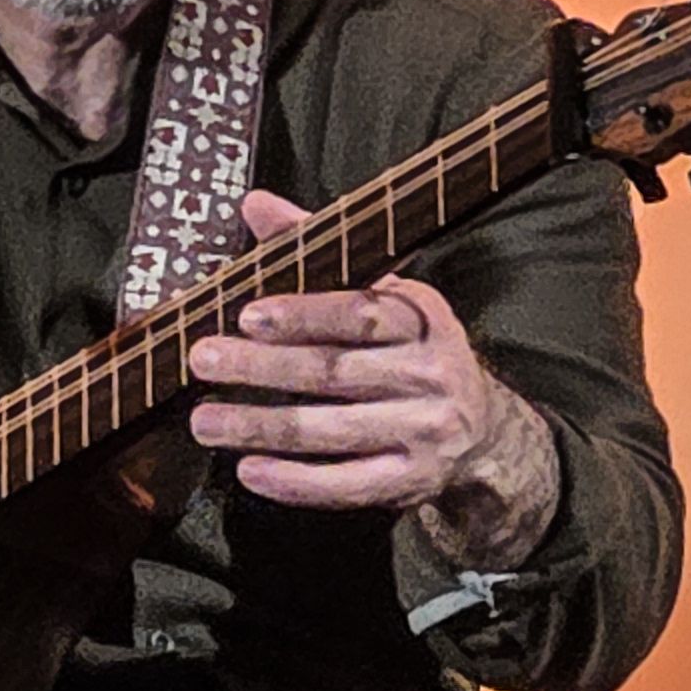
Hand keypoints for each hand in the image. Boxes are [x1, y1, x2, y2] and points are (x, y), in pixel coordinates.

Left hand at [185, 190, 561, 567]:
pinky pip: (346, 486)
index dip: (304, 314)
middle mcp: (429, 374)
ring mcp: (423, 432)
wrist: (486, 433)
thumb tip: (256, 204)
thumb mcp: (384, 295)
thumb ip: (317, 252)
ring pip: (331, 431)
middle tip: (204, 359)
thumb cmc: (414, 353)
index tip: (248, 315)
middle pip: (336, 372)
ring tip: (206, 421)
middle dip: (262, 367)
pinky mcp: (411, 482)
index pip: (361, 313)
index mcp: (422, 320)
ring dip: (262, 427)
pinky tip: (250, 471)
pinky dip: (294, 482)